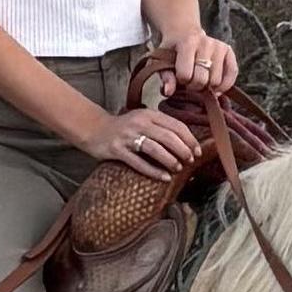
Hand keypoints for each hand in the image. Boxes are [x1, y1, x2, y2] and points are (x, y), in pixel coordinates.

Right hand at [82, 101, 203, 182]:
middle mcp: (139, 123)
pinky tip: (164, 177)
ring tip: (178, 168)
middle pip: (168, 137)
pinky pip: (139, 163)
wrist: (94, 129)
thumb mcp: (142, 120)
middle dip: (183, 150)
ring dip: (170, 160)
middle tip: (190, 160)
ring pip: (155, 149)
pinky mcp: (117, 150)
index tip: (198, 150)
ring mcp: (127, 137)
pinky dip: (154, 171)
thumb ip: (161, 127)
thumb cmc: (123, 127)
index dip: (189, 139)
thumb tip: (186, 142)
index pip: (175, 125)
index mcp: (148, 114)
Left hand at [158, 27, 241, 101]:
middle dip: (194, 86)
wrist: (184, 33)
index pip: (185, 75)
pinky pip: (232, 74)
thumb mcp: (162, 61)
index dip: (181, 80)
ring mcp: (219, 46)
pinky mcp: (228, 51)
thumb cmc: (172, 51)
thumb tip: (168, 92)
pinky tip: (215, 87)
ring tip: (200, 80)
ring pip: (217, 81)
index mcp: (187, 43)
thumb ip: (165, 77)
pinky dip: (224, 86)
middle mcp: (206, 43)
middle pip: (202, 80)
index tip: (179, 77)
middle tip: (190, 81)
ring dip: (208, 87)